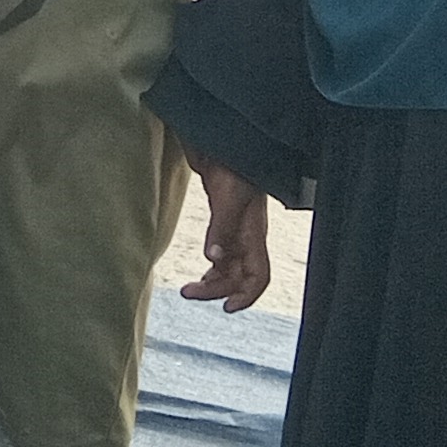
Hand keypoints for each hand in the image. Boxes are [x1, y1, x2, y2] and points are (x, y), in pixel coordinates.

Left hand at [182, 158, 273, 311]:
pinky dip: (212, 267)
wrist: (224, 138)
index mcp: (253, 232)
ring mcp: (235, 227)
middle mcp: (246, 235)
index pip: (259, 275)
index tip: (227, 308)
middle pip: (239, 276)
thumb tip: (212, 258)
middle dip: (217, 289)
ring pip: (228, 267)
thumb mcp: (229, 194)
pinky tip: (201, 273)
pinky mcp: (221, 217)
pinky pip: (221, 252)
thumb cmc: (235, 163)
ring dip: (212, 282)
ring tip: (188, 289)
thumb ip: (222, 226)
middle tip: (187, 291)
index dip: (247, 295)